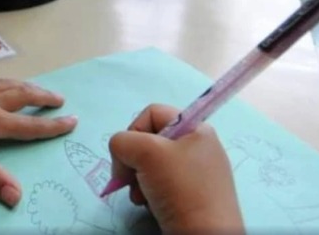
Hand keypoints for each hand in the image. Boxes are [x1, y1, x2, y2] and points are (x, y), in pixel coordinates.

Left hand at [0, 79, 76, 206]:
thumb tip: (18, 196)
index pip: (29, 125)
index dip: (52, 126)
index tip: (73, 121)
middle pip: (23, 95)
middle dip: (43, 97)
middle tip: (60, 99)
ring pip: (8, 85)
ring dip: (27, 86)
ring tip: (37, 88)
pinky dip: (7, 82)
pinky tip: (1, 86)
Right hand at [108, 105, 242, 233]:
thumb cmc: (180, 187)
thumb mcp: (145, 153)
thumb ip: (122, 142)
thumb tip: (121, 156)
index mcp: (196, 128)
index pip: (152, 113)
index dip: (133, 130)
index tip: (128, 155)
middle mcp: (197, 146)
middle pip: (148, 140)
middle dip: (132, 160)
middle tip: (128, 178)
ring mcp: (195, 172)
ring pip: (150, 164)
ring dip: (136, 179)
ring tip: (138, 196)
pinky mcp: (191, 194)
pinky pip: (160, 183)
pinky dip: (147, 192)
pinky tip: (148, 204)